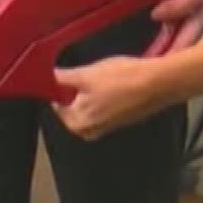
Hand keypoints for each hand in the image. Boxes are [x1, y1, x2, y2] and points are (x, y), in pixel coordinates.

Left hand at [53, 55, 173, 139]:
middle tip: (89, 72)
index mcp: (77, 123)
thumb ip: (61, 78)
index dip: (60, 84)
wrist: (159, 83)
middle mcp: (89, 131)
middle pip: (71, 104)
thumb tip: (43, 77)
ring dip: (91, 89)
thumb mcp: (86, 74)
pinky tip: (114, 81)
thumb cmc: (123, 79)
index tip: (69, 71)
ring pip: (87, 103)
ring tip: (103, 75)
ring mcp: (105, 127)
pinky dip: (104, 94)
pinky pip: (102, 105)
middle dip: (77, 87)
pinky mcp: (119, 119)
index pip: (56, 103)